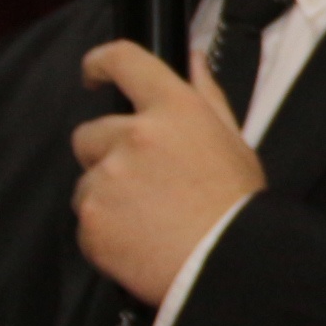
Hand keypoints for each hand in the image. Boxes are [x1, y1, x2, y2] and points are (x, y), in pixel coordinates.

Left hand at [72, 43, 264, 307]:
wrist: (228, 266)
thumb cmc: (238, 207)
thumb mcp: (234, 142)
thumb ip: (207, 95)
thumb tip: (190, 59)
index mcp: (173, 110)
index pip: (124, 61)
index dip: (101, 63)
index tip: (93, 74)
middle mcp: (134, 136)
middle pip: (90, 133)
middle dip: (106, 154)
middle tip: (142, 184)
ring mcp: (107, 178)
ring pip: (87, 181)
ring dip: (106, 195)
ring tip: (147, 220)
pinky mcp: (92, 219)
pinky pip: (87, 220)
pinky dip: (106, 231)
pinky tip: (139, 241)